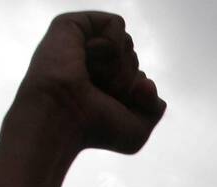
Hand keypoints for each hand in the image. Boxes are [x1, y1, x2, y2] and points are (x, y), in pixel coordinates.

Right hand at [13, 12, 165, 153]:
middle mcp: (90, 63)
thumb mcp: (136, 131)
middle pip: (134, 60)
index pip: (140, 79)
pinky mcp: (72, 25)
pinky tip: (88, 56)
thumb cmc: (93, 130)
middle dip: (127, 81)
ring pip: (128, 44)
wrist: (62, 119)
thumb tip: (147, 81)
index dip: (134, 96)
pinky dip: (112, 45)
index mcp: (102, 85)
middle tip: (98, 92)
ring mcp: (80, 43)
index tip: (108, 108)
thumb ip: (154, 108)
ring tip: (89, 77)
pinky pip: (116, 24)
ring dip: (118, 68)